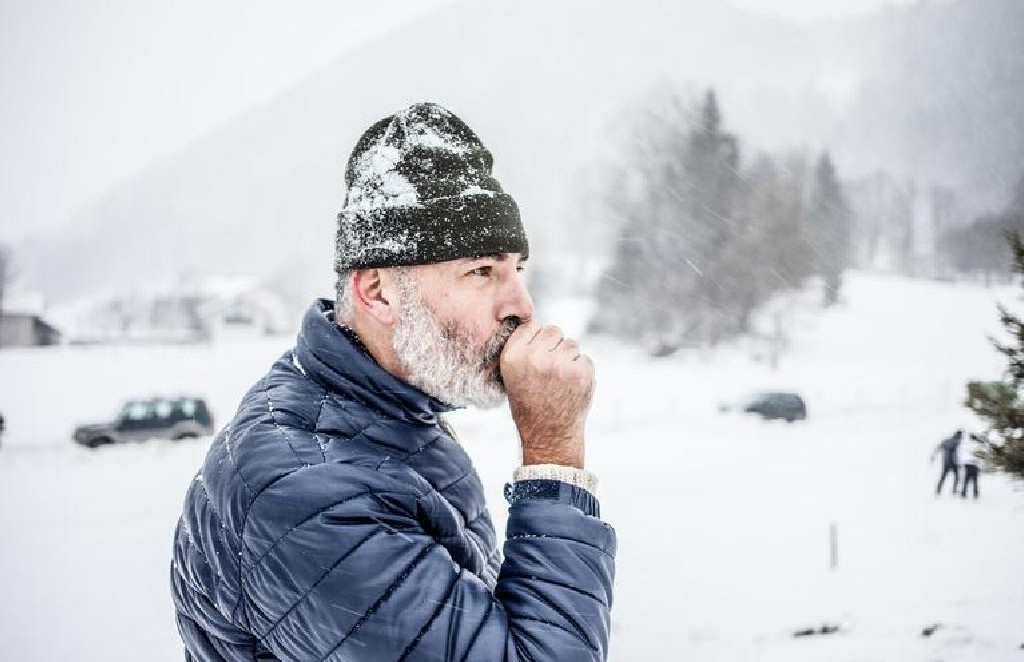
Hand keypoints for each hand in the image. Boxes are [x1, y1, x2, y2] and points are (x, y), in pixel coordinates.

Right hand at [499, 322, 594, 468]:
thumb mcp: (512, 375)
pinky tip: (571, 387)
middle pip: (553, 330)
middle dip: (554, 346)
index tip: (535, 357)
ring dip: (569, 358)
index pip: (531, 326)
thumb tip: (537, 323)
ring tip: (560, 380)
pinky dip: (582, 371)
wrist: (549, 434)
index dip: (536, 341)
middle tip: (550, 370)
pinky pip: (585, 358)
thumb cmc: (529, 402)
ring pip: (571, 343)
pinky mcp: (581, 371)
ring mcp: (560, 364)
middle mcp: (534, 357)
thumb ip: (523, 348)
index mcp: (513, 356)